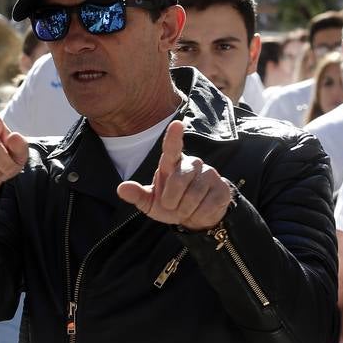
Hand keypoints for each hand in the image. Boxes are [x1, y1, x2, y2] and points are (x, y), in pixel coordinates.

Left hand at [116, 121, 230, 230]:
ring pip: (194, 195)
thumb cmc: (171, 204)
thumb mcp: (151, 203)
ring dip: (185, 209)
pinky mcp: (222, 187)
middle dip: (171, 200)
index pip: (172, 148)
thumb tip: (121, 188)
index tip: (177, 124)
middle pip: (178, 180)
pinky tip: (200, 211)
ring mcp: (209, 173)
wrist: (197, 219)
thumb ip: (138, 195)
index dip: (174, 137)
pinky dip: (199, 214)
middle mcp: (192, 163)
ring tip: (186, 209)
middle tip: (172, 206)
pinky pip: (208, 205)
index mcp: (172, 163)